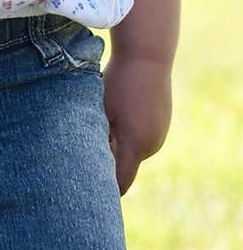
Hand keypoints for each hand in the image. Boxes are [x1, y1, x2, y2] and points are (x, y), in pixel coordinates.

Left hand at [101, 51, 172, 194]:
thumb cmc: (118, 81)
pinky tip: (119, 112)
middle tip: (86, 156)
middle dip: (109, 163)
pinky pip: (143, 136)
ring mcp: (160, 133)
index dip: (106, 190)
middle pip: (126, 166)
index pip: (121, 182)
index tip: (89, 194)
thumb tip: (88, 161)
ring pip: (134, 150)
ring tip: (104, 125)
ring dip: (120, 145)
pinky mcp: (163, 122)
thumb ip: (96, 138)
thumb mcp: (101, 109)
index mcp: (135, 145)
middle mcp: (152, 145)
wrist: (148, 55)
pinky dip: (130, 132)